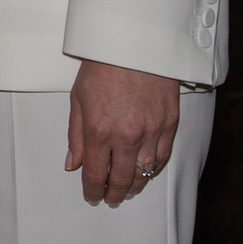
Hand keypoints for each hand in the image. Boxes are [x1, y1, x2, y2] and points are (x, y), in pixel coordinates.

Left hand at [66, 59, 180, 206]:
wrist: (135, 45)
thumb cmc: (102, 67)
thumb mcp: (78, 99)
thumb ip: (76, 136)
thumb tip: (73, 164)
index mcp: (99, 131)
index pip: (96, 174)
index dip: (93, 190)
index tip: (92, 196)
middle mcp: (127, 137)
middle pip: (123, 180)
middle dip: (115, 193)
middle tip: (110, 198)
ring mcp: (151, 132)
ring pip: (145, 172)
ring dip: (136, 185)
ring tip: (128, 189)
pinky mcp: (169, 124)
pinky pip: (163, 157)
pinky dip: (153, 168)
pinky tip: (145, 171)